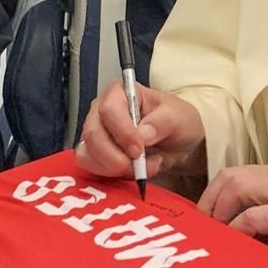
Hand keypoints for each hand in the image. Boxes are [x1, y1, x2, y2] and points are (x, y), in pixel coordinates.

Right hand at [75, 81, 204, 178]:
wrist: (178, 143)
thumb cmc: (175, 121)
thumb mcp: (177, 117)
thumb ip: (161, 122)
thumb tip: (142, 134)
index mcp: (119, 92)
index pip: (108, 110)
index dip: (122, 133)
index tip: (138, 149)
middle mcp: (101, 111)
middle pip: (93, 135)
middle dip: (117, 157)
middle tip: (140, 164)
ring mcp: (96, 133)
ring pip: (89, 154)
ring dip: (116, 168)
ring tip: (142, 166)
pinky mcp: (95, 153)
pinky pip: (92, 167)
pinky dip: (112, 175)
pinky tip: (132, 171)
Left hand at [199, 164, 267, 267]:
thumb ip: (249, 213)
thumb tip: (213, 224)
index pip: (231, 174)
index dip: (211, 196)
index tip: (204, 221)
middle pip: (230, 177)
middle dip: (211, 203)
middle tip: (208, 230)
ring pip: (238, 187)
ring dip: (222, 213)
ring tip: (220, 236)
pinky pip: (254, 215)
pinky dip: (239, 228)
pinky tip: (237, 242)